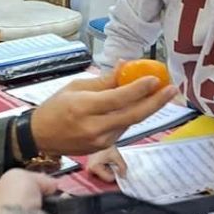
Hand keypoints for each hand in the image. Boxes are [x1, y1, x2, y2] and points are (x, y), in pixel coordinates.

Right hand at [31, 67, 176, 155]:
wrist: (41, 137)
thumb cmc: (55, 107)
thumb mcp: (76, 87)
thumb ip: (104, 80)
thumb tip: (125, 66)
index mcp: (84, 108)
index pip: (119, 98)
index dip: (139, 89)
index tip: (155, 79)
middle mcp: (95, 127)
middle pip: (133, 115)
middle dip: (156, 102)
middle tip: (172, 89)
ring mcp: (100, 140)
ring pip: (131, 122)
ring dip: (147, 107)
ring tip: (161, 93)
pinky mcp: (103, 147)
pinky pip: (123, 128)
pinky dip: (132, 115)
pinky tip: (140, 104)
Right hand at [86, 146, 127, 182]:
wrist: (97, 138)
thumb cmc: (105, 145)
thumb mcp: (116, 156)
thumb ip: (122, 167)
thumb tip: (124, 176)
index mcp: (94, 168)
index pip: (109, 178)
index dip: (115, 173)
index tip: (116, 165)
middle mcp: (89, 170)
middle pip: (105, 178)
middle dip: (111, 171)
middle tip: (110, 161)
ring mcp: (88, 169)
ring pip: (103, 176)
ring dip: (107, 170)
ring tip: (107, 160)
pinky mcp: (89, 168)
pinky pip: (100, 173)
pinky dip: (104, 169)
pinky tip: (104, 161)